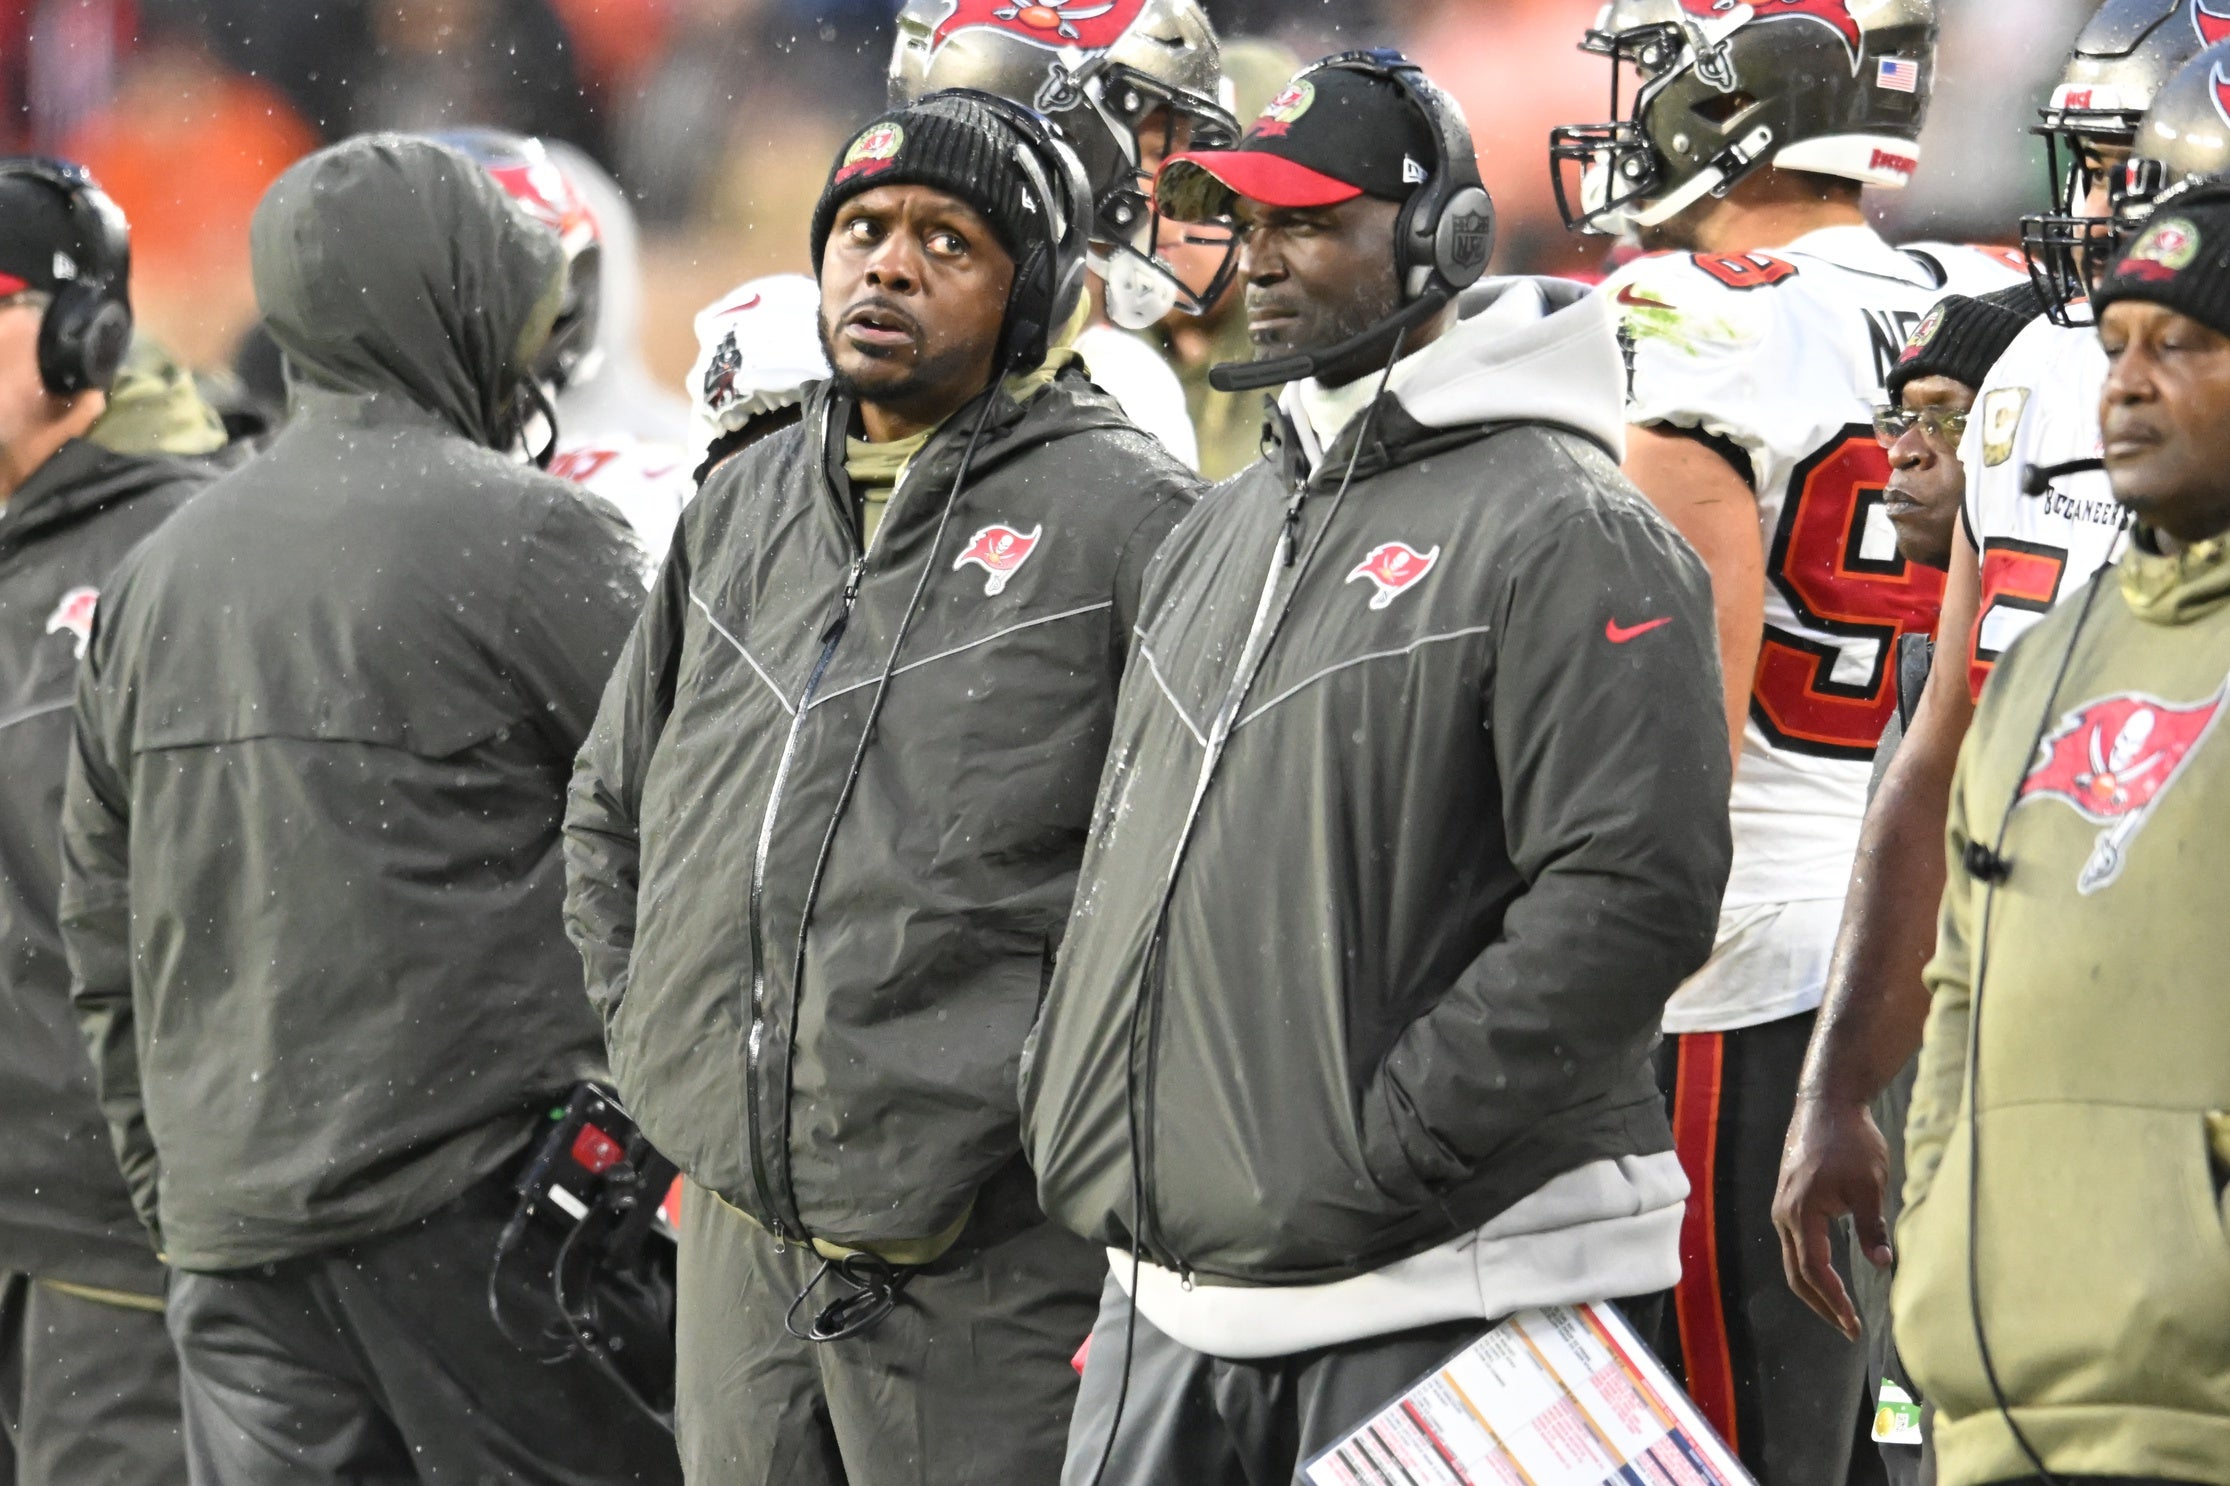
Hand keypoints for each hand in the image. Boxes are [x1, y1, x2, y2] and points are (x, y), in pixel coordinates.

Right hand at [1771, 1094, 1891, 1341]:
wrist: (1827, 1103)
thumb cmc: (1850, 1140)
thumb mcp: (1869, 1185)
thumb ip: (1872, 1227)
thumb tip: (1883, 1264)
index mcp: (1801, 1213)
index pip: (1814, 1271)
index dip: (1834, 1301)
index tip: (1854, 1325)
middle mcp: (1784, 1214)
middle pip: (1795, 1274)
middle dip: (1821, 1305)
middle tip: (1848, 1328)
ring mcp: (1782, 1207)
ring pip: (1792, 1260)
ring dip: (1814, 1289)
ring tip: (1839, 1310)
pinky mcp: (1788, 1199)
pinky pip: (1793, 1244)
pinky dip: (1809, 1268)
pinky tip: (1828, 1274)